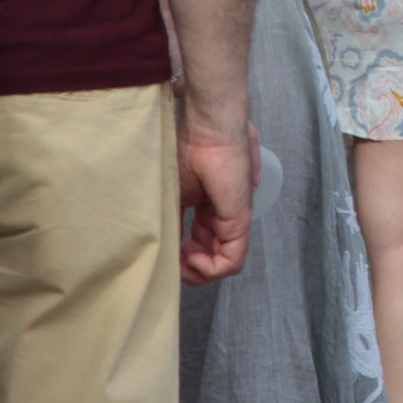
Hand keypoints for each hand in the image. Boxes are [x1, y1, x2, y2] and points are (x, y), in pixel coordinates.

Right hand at [177, 119, 255, 284]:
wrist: (207, 129)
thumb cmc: (192, 147)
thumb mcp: (173, 189)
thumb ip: (173, 215)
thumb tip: (164, 240)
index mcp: (209, 208)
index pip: (200, 245)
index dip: (182, 259)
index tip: (165, 257)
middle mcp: (224, 215)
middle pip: (213, 258)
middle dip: (191, 270)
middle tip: (174, 265)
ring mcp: (234, 218)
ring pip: (224, 264)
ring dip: (199, 273)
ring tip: (183, 263)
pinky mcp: (238, 219)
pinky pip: (231, 260)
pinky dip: (210, 269)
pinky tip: (192, 259)